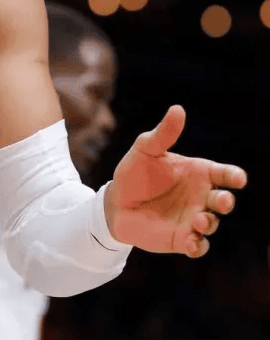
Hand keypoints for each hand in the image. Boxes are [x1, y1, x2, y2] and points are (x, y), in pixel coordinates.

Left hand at [105, 105, 246, 257]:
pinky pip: (197, 246)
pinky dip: (197, 245)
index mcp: (198, 173)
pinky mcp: (182, 238)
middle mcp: (200, 197)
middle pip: (223, 200)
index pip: (223, 173)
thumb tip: (178, 109)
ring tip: (199, 220)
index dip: (233, 176)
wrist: (116, 202)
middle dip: (226, 201)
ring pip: (212, 224)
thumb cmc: (135, 172)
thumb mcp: (146, 149)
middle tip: (221, 200)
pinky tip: (190, 241)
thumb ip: (163, 133)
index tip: (238, 178)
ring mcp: (193, 219)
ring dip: (209, 223)